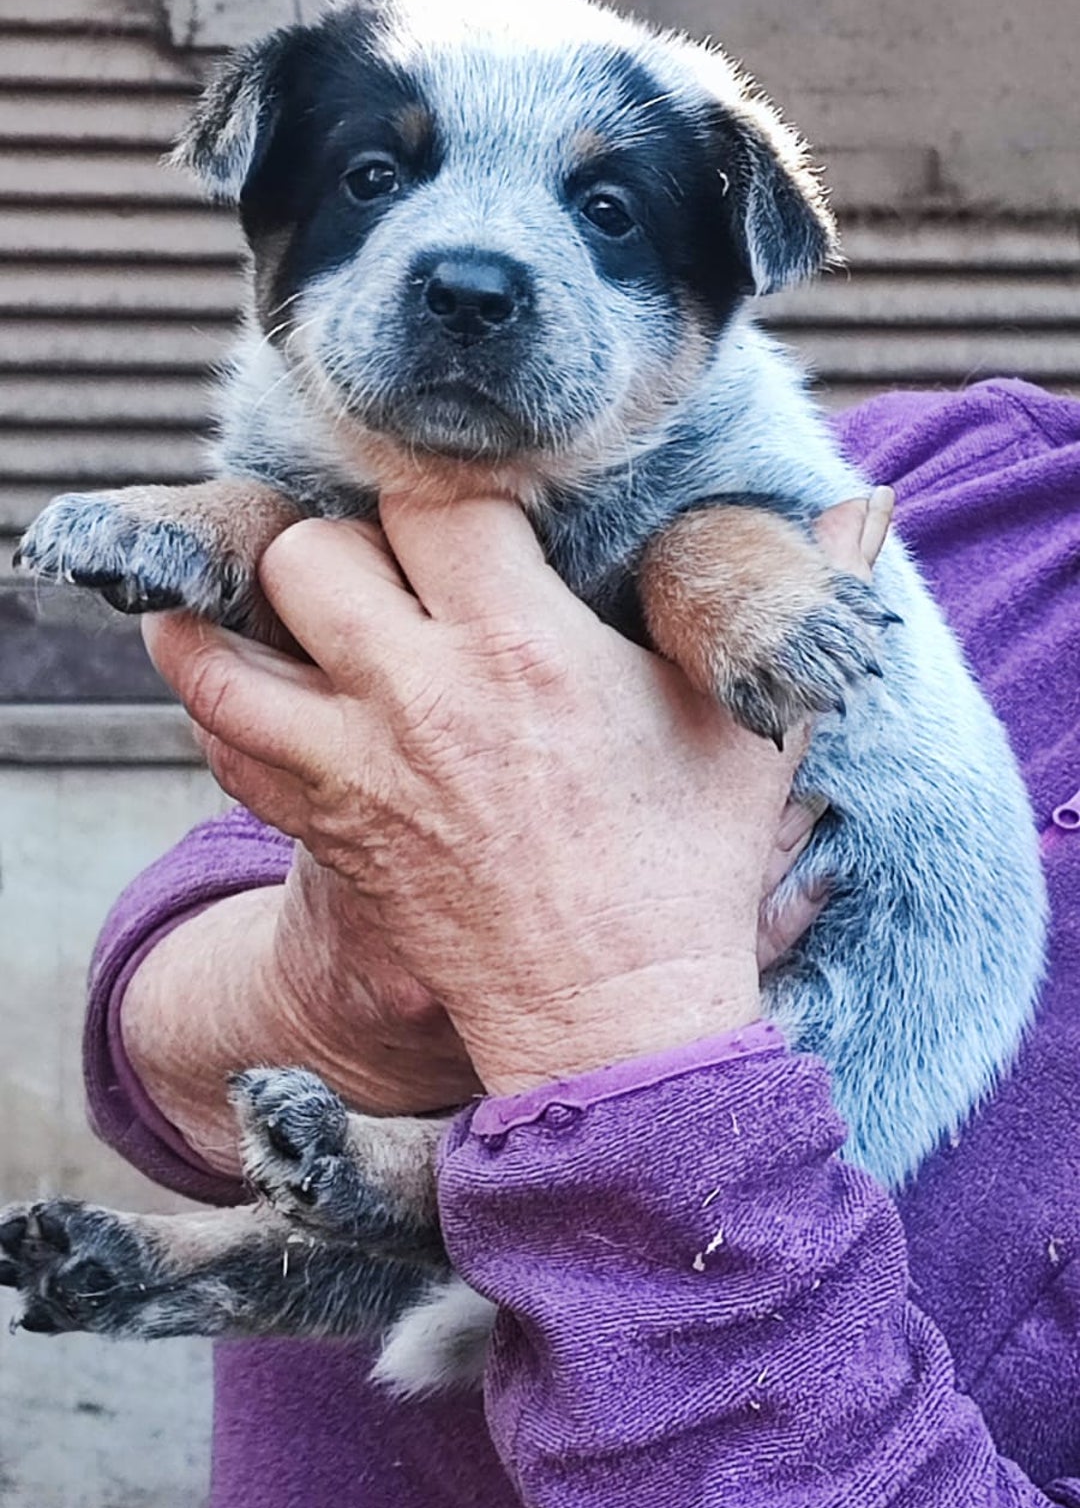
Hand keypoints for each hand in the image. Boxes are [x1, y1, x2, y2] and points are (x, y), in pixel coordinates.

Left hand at [145, 489, 890, 1094]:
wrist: (609, 1018)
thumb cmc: (683, 873)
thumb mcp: (750, 733)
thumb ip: (797, 602)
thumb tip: (863, 507)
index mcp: (521, 648)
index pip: (430, 500)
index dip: (446, 490)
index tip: (475, 512)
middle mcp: (416, 695)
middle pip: (307, 551)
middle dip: (342, 542)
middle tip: (384, 567)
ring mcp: (352, 769)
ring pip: (221, 649)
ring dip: (240, 618)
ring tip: (277, 604)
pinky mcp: (321, 832)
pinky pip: (223, 744)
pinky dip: (224, 706)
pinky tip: (262, 689)